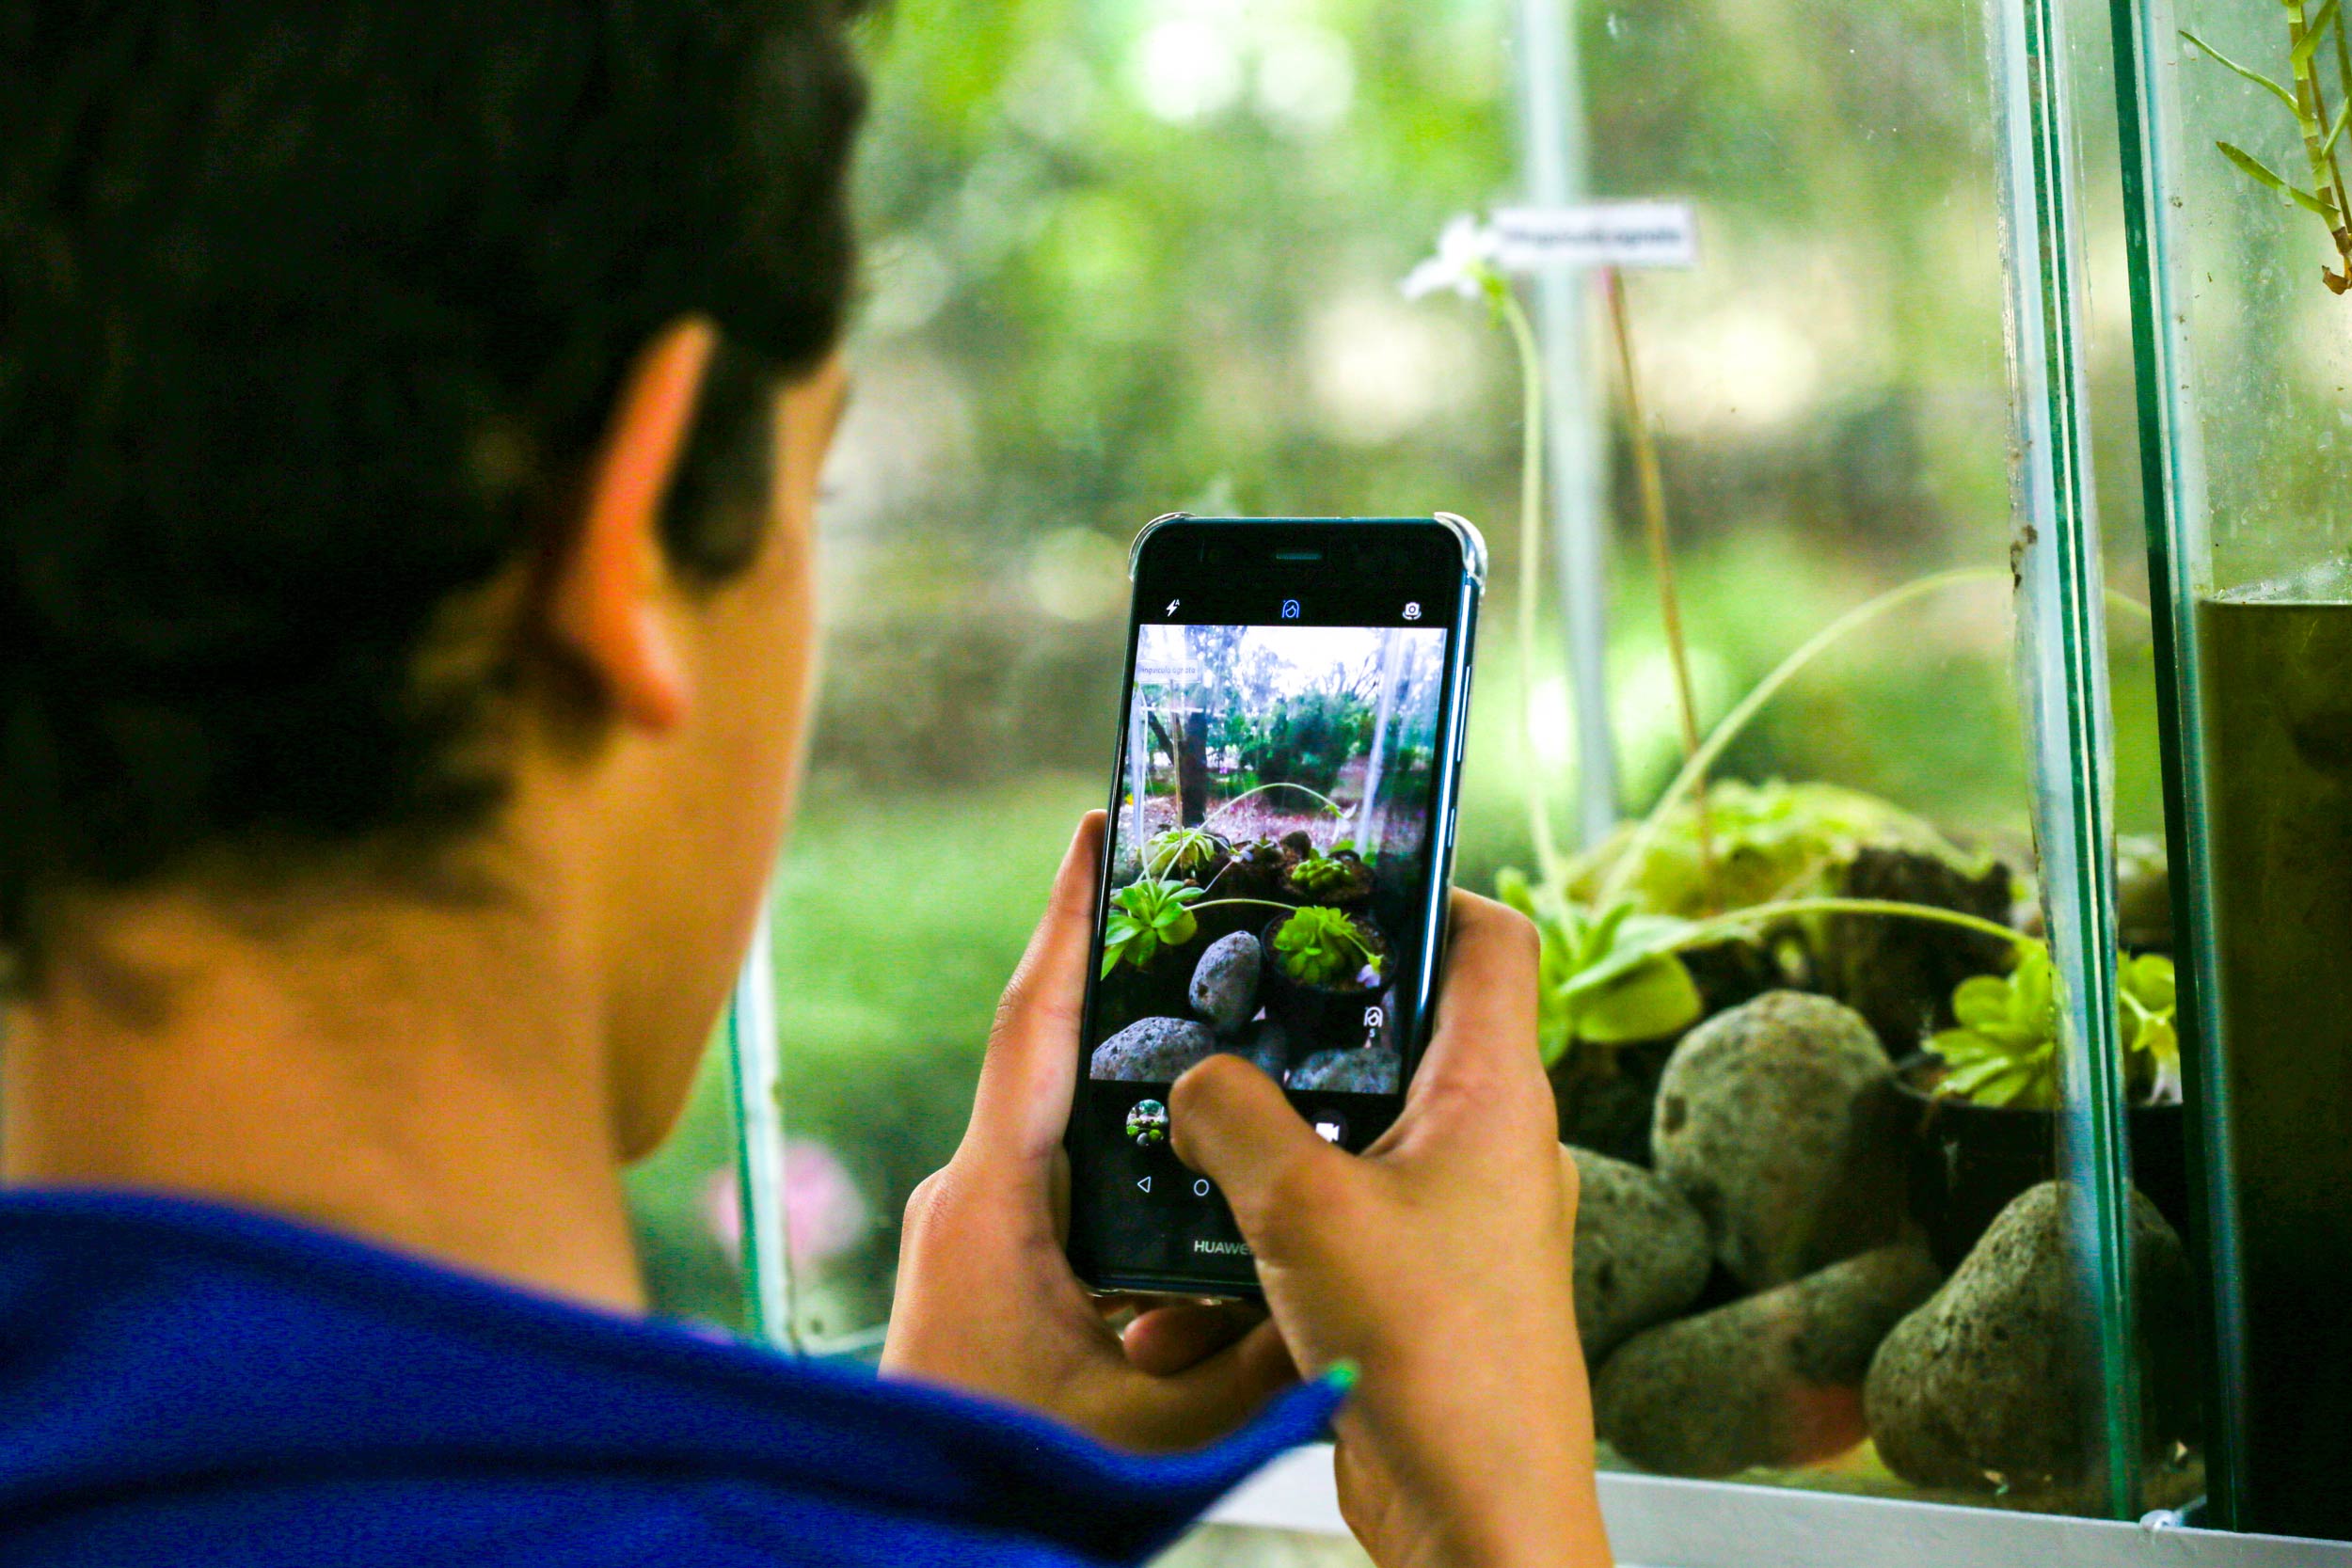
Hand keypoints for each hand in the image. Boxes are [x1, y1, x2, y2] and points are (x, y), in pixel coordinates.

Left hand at [881, 812, 1297, 1449]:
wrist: (890, 1547)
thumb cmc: (990, 1485)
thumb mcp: (1154, 1431)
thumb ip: (1259, 1364)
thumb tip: (1349, 1301)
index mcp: (990, 1204)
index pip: (1034, 1025)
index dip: (1070, 919)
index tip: (1101, 827)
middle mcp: (971, 1199)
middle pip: (1055, 1052)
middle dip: (1125, 971)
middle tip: (1203, 896)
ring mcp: (974, 1234)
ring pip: (1065, 1123)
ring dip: (1135, 1069)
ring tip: (1224, 1006)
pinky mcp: (990, 1272)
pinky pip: (1066, 1181)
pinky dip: (1128, 1150)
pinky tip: (1200, 1154)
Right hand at [1171, 892, 1610, 1567]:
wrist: (1471, 1517)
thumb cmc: (1433, 1357)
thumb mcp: (1303, 1208)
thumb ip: (1234, 1117)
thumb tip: (1194, 1079)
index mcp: (1493, 1094)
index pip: (1490, 940)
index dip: (1426, 889)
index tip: (1339, 878)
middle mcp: (1485, 1146)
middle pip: (1396, 1039)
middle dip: (1294, 1035)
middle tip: (1214, 1010)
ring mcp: (1453, 1221)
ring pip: (1343, 1146)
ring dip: (1255, 1162)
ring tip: (1171, 1163)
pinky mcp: (1413, 1290)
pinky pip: (1325, 1236)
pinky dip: (1256, 1250)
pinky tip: (1175, 1295)